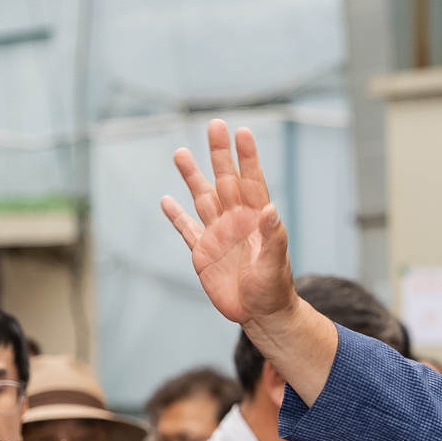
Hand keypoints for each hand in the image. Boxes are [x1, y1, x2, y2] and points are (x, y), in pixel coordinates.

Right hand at [164, 121, 296, 327]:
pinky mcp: (203, 253)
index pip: (251, 181)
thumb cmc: (274, 290)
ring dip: (192, 176)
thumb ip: (273, 237)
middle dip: (219, 154)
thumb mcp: (275, 264)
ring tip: (179, 152)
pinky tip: (166, 200)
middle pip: (225, 180)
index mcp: (255, 220)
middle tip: (214, 125)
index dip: (247, 157)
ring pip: (202, 198)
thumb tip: (270, 211)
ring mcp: (217, 235)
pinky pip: (187, 229)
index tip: (242, 132)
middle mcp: (235, 221)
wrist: (261, 315)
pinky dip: (176, 216)